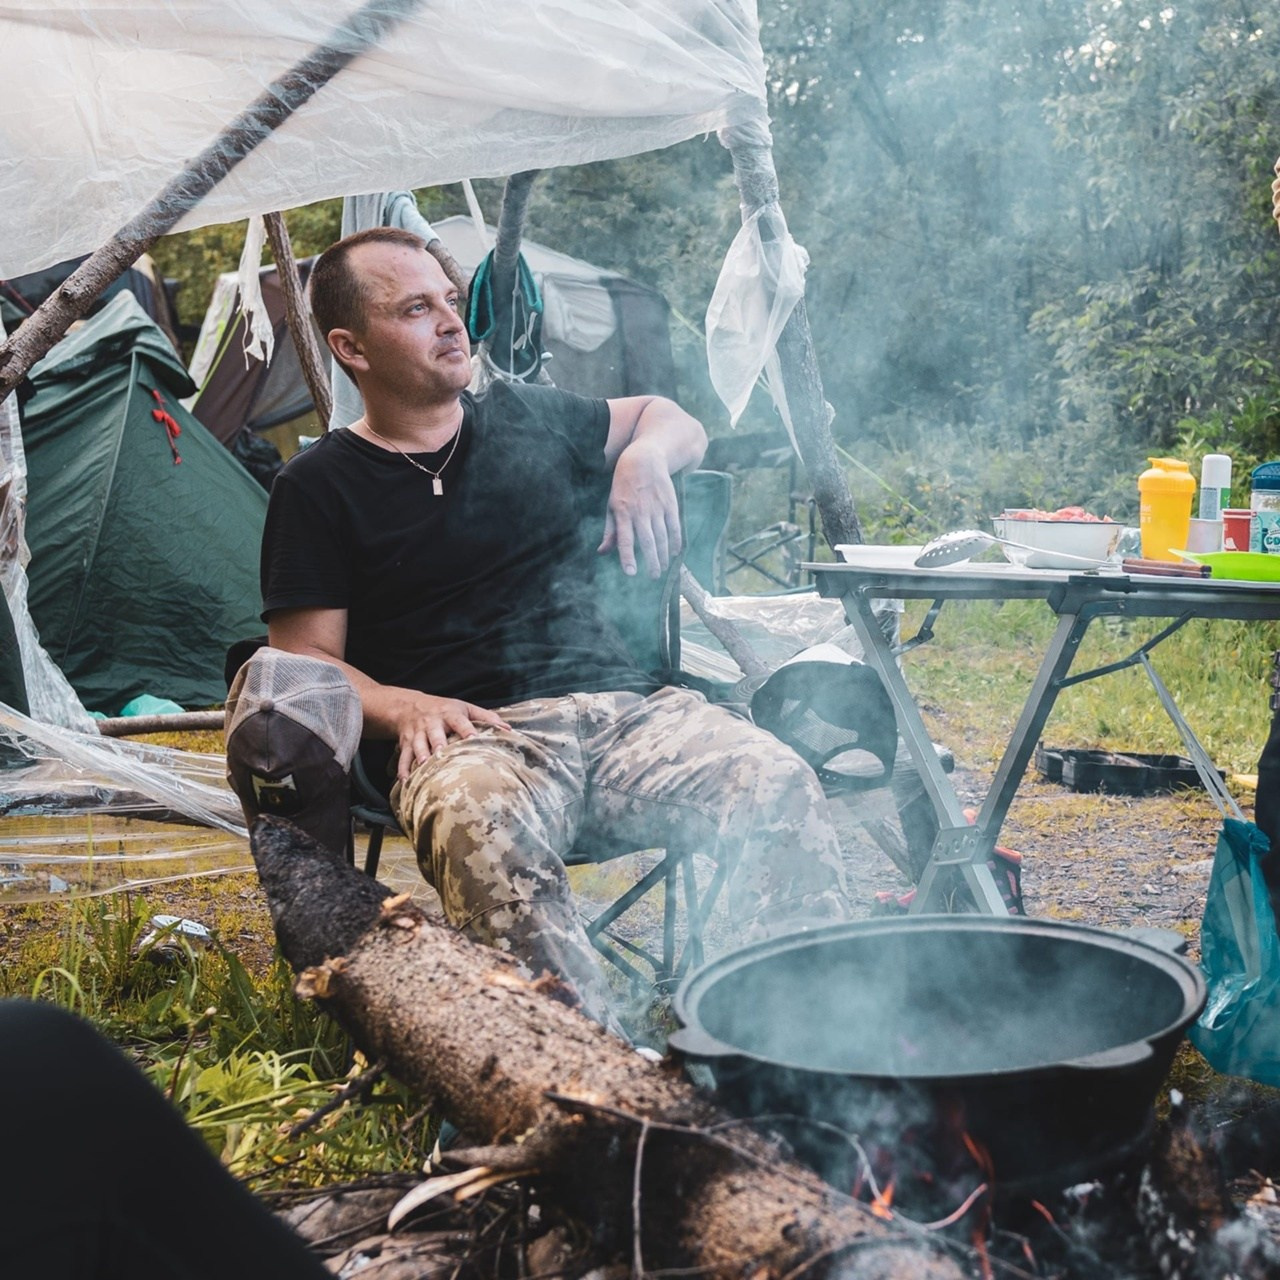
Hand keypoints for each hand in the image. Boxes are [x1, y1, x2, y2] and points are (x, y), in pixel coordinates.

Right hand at [394, 693, 509, 779]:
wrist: (409, 705)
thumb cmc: (444, 709)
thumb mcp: (465, 708)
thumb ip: (487, 717)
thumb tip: (509, 729)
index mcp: (449, 714)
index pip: (459, 721)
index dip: (466, 729)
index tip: (473, 738)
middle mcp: (432, 723)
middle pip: (434, 733)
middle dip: (437, 743)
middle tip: (441, 754)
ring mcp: (417, 733)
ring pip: (417, 744)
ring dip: (420, 755)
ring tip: (424, 767)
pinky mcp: (405, 743)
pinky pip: (403, 757)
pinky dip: (403, 769)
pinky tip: (405, 781)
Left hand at [598, 439, 681, 577]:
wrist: (644, 459)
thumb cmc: (623, 485)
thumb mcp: (611, 505)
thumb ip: (610, 531)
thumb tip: (602, 552)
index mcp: (622, 512)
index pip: (624, 539)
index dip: (627, 557)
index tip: (631, 573)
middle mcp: (640, 511)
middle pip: (647, 541)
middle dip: (651, 561)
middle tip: (654, 576)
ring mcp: (657, 507)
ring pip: (662, 536)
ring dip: (664, 554)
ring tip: (663, 568)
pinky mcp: (670, 504)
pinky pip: (674, 526)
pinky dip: (675, 540)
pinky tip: (675, 552)